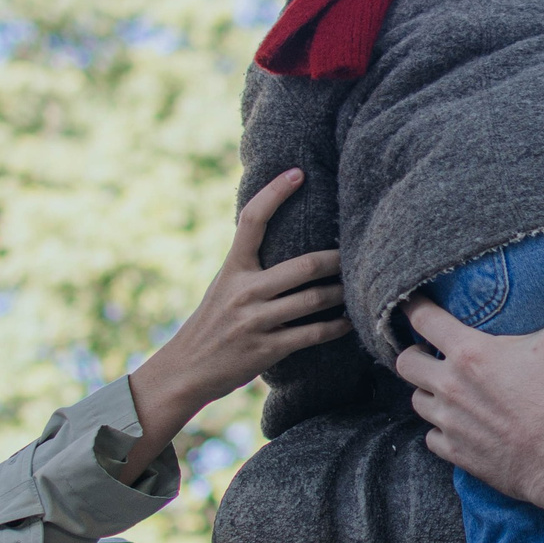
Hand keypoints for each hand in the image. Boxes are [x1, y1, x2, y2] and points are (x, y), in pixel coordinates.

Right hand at [125, 170, 347, 479]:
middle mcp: (243, 291)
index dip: (274, 193)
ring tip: (358, 288)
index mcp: (232, 268)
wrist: (186, 369)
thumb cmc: (212, 324)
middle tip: (357, 253)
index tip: (297, 173)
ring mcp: (255, 321)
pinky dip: (336, 327)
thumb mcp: (224, 287)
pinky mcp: (266, 348)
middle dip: (335, 260)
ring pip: (313, 299)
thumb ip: (250, 267)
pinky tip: (348, 323)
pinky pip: (312, 334)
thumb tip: (287, 243)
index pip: (251, 221)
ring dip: (341, 294)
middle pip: (303, 265)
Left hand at [395, 265, 543, 509]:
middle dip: (416, 355)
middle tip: (433, 354)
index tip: (415, 306)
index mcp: (469, 354)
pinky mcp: (454, 451)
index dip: (414, 309)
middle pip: (406, 362)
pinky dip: (441, 431)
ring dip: (429, 393)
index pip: (422, 319)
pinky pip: (430, 437)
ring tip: (451, 389)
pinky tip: (461, 424)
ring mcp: (448, 421)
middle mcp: (450, 386)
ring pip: (416, 401)